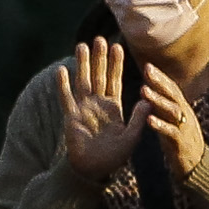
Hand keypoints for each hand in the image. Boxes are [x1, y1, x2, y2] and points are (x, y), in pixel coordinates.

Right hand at [55, 39, 139, 178]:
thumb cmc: (114, 156)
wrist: (94, 169)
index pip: (115, 80)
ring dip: (82, 64)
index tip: (118, 46)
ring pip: (82, 81)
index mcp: (114, 107)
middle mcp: (97, 104)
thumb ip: (138, 119)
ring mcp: (83, 109)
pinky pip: (66, 98)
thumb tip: (146, 99)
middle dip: (99, 58)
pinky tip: (61, 70)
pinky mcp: (70, 117)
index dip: (116, 64)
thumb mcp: (132, 137)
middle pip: (98, 76)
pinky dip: (63, 84)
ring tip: (81, 46)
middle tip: (99, 39)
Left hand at [137, 63, 207, 174]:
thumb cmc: (180, 142)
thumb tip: (150, 91)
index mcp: (181, 109)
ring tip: (143, 91)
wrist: (197, 167)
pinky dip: (160, 125)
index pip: (172, 89)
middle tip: (147, 68)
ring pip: (172, 111)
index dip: (161, 77)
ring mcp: (184, 128)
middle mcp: (185, 115)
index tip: (148, 64)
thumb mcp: (172, 121)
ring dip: (158, 100)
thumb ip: (163, 108)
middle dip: (160, 81)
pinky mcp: (181, 143)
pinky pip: (171, 132)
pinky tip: (148, 120)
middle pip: (173, 95)